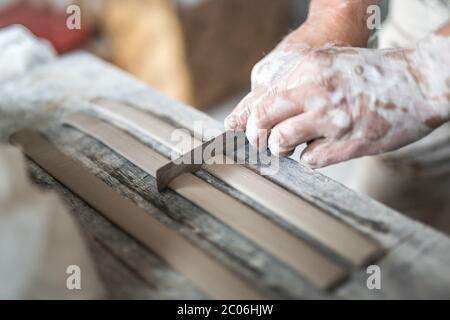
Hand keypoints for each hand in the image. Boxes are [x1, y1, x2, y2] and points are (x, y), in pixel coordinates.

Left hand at [225, 40, 449, 167]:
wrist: (417, 82)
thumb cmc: (370, 75)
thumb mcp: (328, 64)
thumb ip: (295, 85)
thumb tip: (259, 110)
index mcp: (308, 70)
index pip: (259, 99)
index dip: (241, 119)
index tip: (232, 130)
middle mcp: (316, 92)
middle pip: (261, 121)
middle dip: (254, 137)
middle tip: (260, 143)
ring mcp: (332, 119)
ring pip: (281, 142)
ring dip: (281, 148)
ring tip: (294, 143)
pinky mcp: (348, 143)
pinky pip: (310, 159)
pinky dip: (310, 157)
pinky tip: (323, 146)